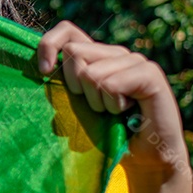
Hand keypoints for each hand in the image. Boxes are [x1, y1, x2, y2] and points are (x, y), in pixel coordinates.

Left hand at [37, 20, 190, 183]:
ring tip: (114, 112)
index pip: (67, 31)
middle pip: (73, 53)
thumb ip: (61, 85)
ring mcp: (135, 61)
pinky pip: (110, 85)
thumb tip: (42, 68)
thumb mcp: (75, 106)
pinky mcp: (149, 74)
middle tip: (96, 106)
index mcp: (97, 57)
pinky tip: (126, 113)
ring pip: (90, 73)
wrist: (144, 160)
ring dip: (97, 102)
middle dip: (75, 87)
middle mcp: (116, 53)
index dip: (48, 45)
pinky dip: (112, 105)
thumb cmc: (106, 134)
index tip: (44, 72)